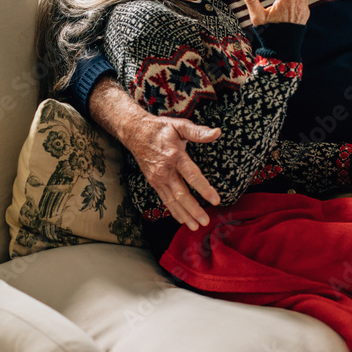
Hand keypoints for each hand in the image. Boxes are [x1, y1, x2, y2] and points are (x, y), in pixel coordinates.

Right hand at [122, 115, 221, 229]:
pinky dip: (173, 211)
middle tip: (205, 221)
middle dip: (193, 209)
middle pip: (181, 194)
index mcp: (174, 156)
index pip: (192, 175)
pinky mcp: (154, 182)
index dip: (204, 189)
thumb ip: (198, 132)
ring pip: (172, 200)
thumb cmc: (160, 129)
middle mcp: (165, 170)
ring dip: (184, 215)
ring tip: (195, 226)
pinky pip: (164, 199)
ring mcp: (158, 178)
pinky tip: (182, 219)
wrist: (135, 132)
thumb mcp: (179, 125)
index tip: (216, 200)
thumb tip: (217, 133)